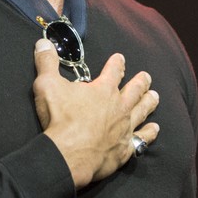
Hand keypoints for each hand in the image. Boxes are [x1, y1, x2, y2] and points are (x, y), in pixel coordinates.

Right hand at [33, 38, 159, 188]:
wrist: (68, 155)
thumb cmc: (59, 118)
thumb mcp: (47, 85)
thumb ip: (46, 62)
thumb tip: (42, 42)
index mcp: (102, 90)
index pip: (113, 71)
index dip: (117, 63)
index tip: (120, 58)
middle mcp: (118, 106)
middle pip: (134, 90)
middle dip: (140, 81)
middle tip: (147, 76)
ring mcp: (124, 128)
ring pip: (142, 111)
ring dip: (149, 103)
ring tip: (155, 96)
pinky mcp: (124, 148)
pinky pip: (142, 138)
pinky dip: (149, 133)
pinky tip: (154, 129)